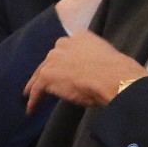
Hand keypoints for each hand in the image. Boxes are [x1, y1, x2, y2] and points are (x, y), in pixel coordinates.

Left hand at [24, 31, 147, 111]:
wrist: (114, 78)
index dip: (61, 60)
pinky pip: (37, 90)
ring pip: (40, 74)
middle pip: (49, 60)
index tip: (59, 67)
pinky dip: (34, 101)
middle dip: (46, 71)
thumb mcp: (104, 56)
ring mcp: (53, 59)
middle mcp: (63, 44)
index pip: (65, 49)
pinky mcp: (47, 75)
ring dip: (35, 86)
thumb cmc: (117, 71)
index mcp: (80, 36)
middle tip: (42, 82)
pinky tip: (32, 110)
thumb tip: (87, 69)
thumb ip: (90, 58)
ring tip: (30, 96)